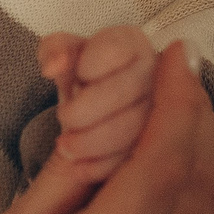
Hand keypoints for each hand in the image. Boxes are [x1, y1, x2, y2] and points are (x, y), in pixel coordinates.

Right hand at [0, 43, 213, 213]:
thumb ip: (67, 172)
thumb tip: (110, 108)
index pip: (160, 164)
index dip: (175, 102)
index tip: (175, 57)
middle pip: (197, 180)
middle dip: (194, 115)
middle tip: (178, 74)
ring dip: (208, 152)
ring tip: (184, 112)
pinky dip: (210, 198)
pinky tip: (190, 170)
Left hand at [36, 25, 159, 188]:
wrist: (93, 115)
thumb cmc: (81, 80)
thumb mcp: (63, 58)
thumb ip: (56, 51)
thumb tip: (52, 66)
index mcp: (132, 45)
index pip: (118, 47)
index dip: (92, 64)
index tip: (79, 76)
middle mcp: (155, 74)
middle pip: (130, 88)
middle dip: (89, 108)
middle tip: (64, 118)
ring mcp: (162, 111)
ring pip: (137, 126)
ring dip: (96, 141)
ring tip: (66, 148)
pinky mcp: (158, 147)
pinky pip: (137, 158)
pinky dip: (106, 166)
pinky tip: (82, 168)